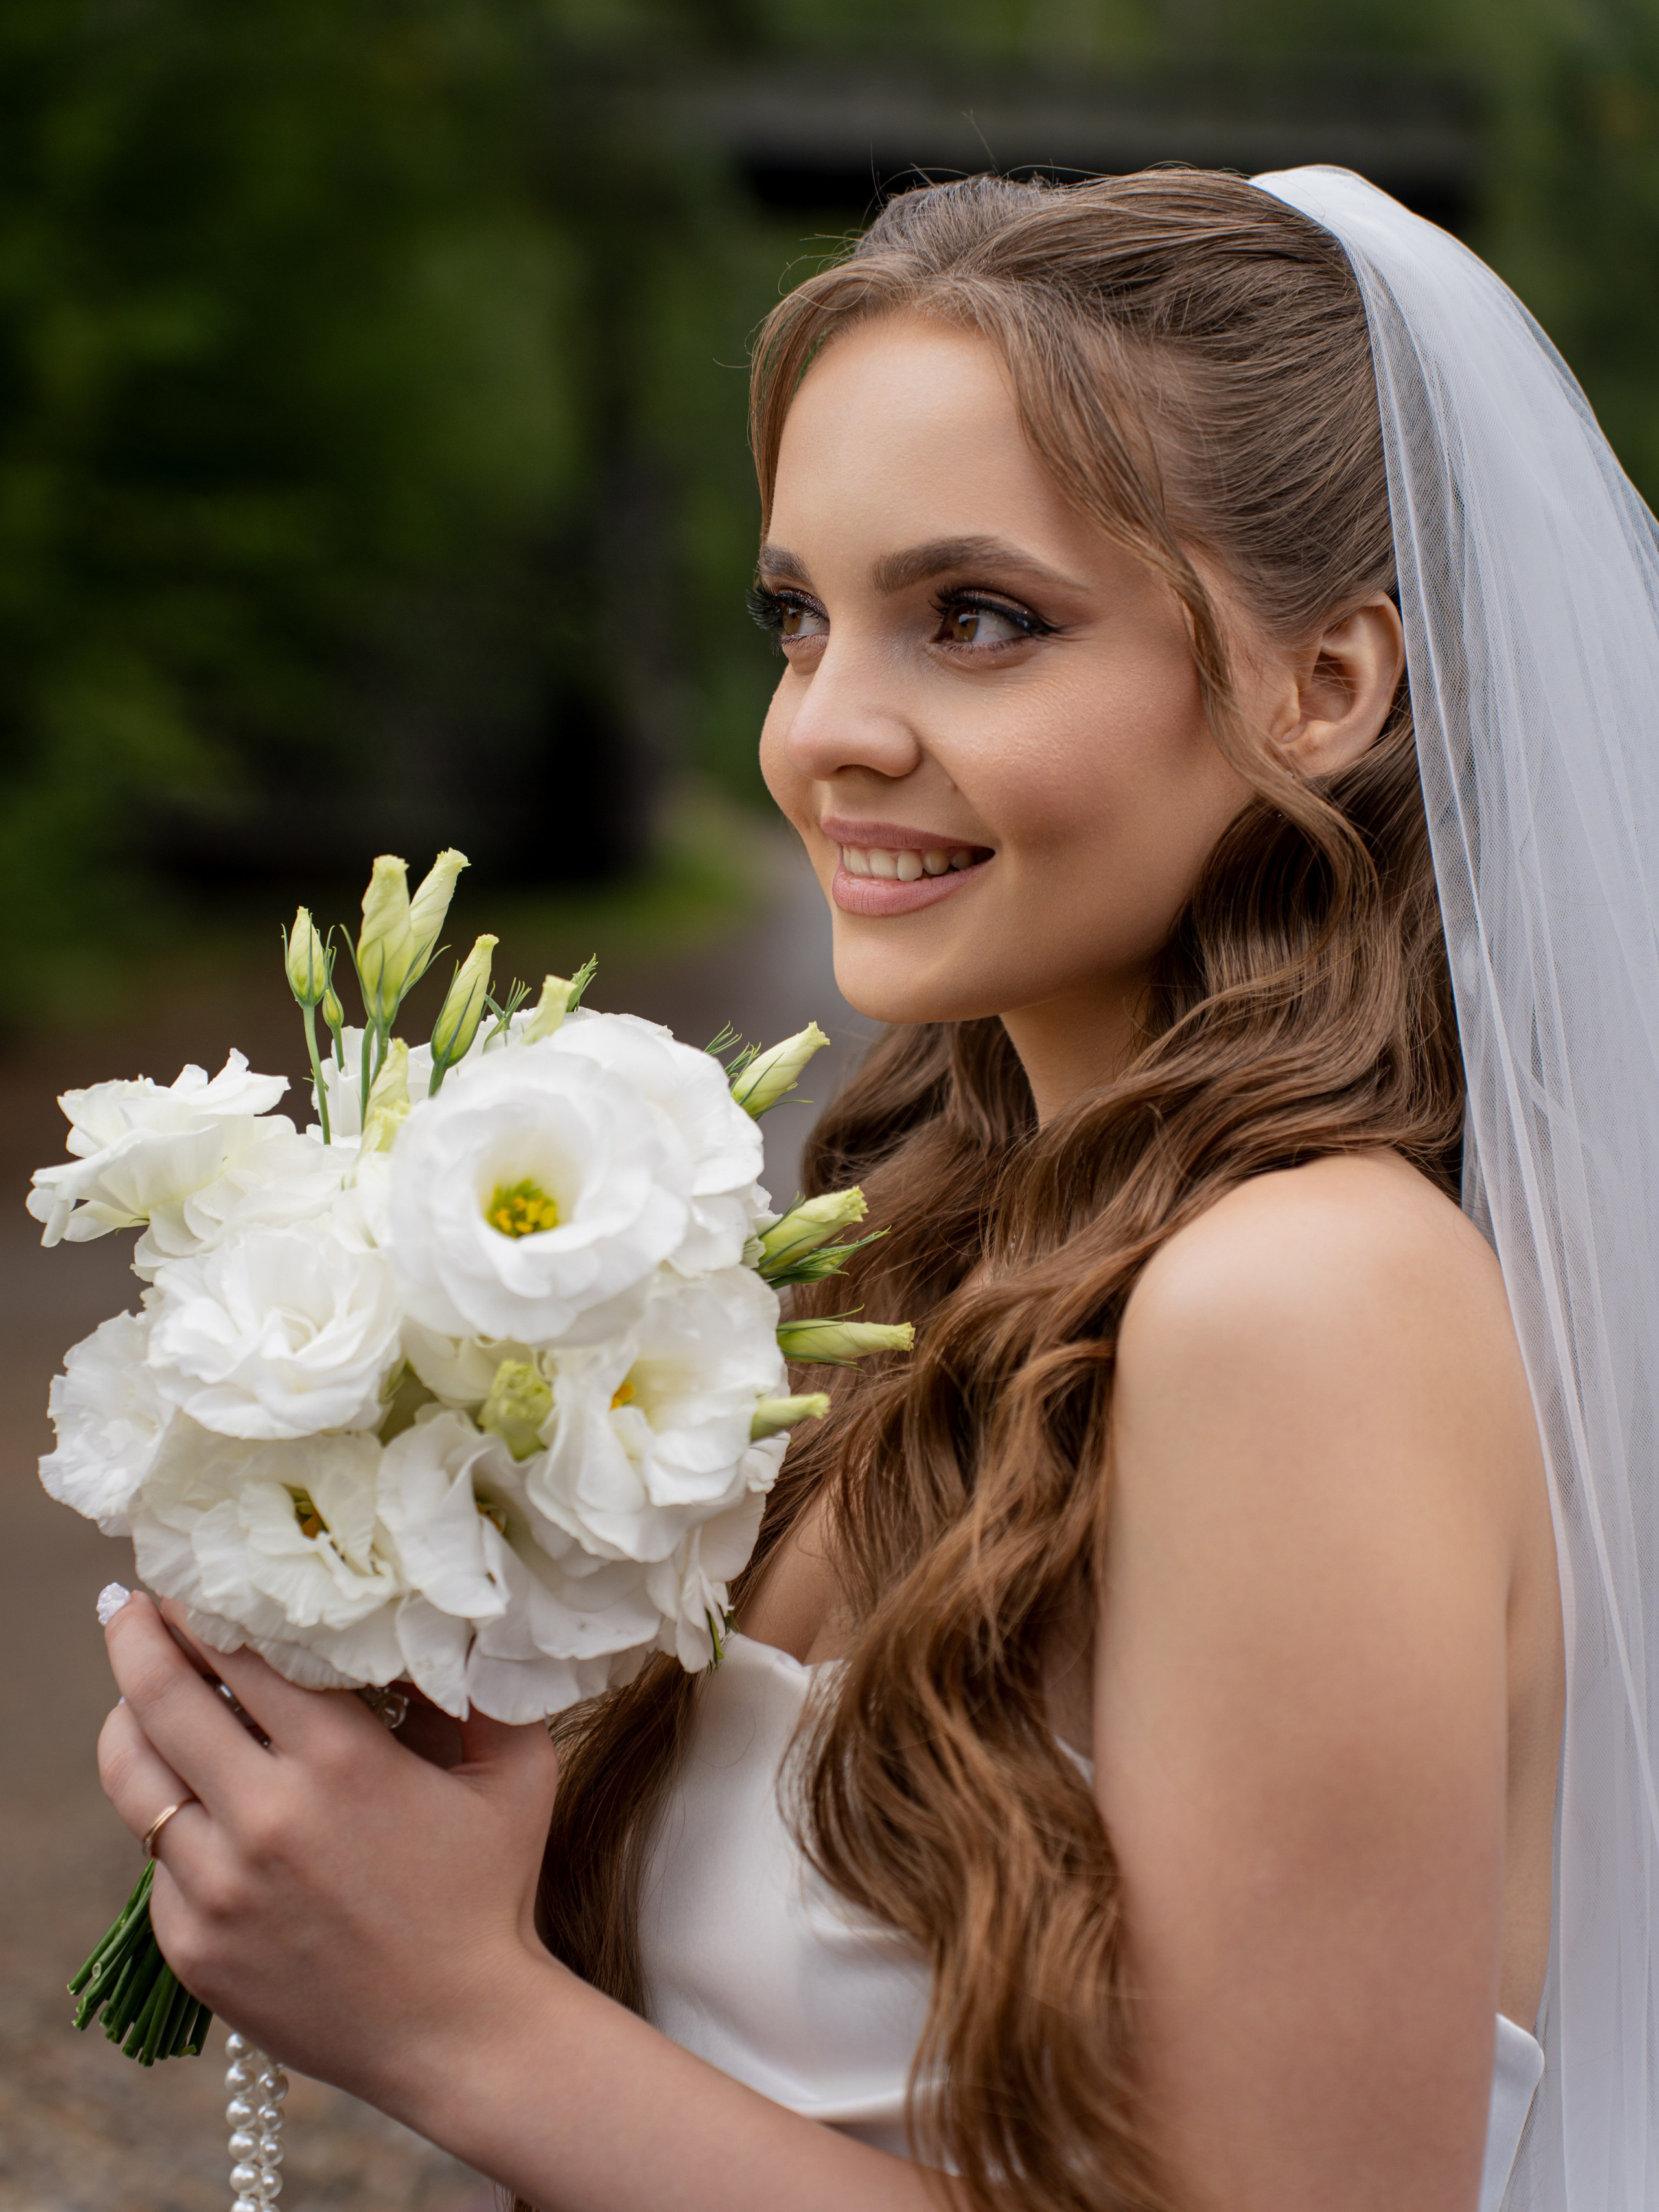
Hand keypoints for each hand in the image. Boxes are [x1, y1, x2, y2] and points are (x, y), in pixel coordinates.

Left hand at [97, 1593, 560, 2104]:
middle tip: (128, 1605)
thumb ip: (472, 1680)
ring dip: (125, 1723)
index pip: (238, 1653)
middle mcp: (266, 1820)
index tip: (190, 1578)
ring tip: (136, 1699)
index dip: (203, 1605)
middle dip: (135, 1638)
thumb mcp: (513, 1768)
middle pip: (159, 1699)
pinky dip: (173, 1823)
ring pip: (133, 1780)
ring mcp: (218, 1890)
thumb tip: (422, 1612)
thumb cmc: (491, 1887)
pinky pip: (156, 1861)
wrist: (460, 2031)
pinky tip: (202, 1809)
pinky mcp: (191, 1947)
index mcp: (341, 1763)